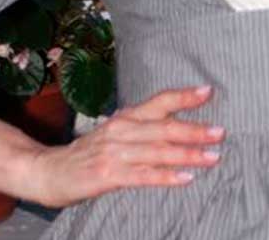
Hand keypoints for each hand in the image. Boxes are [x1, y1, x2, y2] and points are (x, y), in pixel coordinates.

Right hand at [19, 85, 223, 207]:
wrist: (47, 171)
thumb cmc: (88, 153)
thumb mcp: (116, 133)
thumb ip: (144, 128)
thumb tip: (179, 124)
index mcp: (126, 117)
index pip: (159, 101)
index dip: (184, 96)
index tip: (209, 91)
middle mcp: (122, 130)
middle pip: (164, 126)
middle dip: (195, 129)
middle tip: (221, 132)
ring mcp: (115, 152)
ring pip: (157, 151)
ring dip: (187, 153)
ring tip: (212, 156)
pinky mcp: (107, 175)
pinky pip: (142, 175)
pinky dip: (166, 176)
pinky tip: (185, 178)